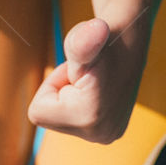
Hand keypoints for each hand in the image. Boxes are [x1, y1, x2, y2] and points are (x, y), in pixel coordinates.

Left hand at [27, 17, 138, 143]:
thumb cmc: (98, 38)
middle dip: (59, 93)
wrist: (127, 42)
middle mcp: (101, 135)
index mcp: (89, 119)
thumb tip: (98, 28)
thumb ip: (81, 40)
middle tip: (82, 75)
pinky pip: (76, 122)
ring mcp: (107, 136)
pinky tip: (97, 90)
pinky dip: (79, 103)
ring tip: (91, 81)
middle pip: (50, 119)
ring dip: (69, 97)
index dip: (50, 86)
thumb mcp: (82, 38)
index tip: (73, 72)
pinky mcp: (110, 133)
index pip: (37, 113)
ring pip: (62, 120)